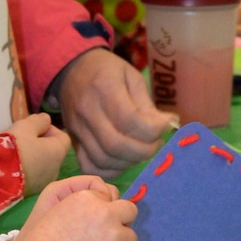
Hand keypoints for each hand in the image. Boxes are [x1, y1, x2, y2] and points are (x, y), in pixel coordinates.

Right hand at [0, 178, 137, 240]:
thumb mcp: (57, 210)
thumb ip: (84, 207)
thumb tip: (106, 208)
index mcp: (86, 197)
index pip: (109, 196)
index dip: (104, 209)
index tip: (96, 221)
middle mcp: (104, 212)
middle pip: (129, 210)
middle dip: (122, 221)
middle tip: (109, 234)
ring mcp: (114, 235)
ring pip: (130, 237)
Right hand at [10, 112, 67, 195]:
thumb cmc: (13, 148)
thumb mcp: (26, 126)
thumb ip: (39, 121)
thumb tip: (46, 120)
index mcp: (58, 154)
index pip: (62, 137)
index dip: (48, 129)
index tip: (32, 128)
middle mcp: (55, 170)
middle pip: (51, 152)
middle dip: (38, 143)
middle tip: (20, 139)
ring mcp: (42, 184)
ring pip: (41, 165)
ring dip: (31, 157)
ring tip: (13, 152)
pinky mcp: (29, 193)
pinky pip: (31, 176)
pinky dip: (24, 169)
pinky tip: (9, 165)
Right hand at [53, 48, 175, 177]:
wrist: (72, 70)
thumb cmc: (107, 70)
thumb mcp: (132, 77)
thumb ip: (147, 105)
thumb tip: (167, 125)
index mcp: (105, 88)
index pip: (129, 120)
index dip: (153, 129)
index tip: (166, 125)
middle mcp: (88, 111)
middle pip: (116, 145)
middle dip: (144, 150)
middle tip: (156, 142)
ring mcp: (78, 129)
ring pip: (104, 159)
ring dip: (130, 161)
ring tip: (142, 149)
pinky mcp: (74, 140)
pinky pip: (90, 165)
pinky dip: (110, 169)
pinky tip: (124, 160)